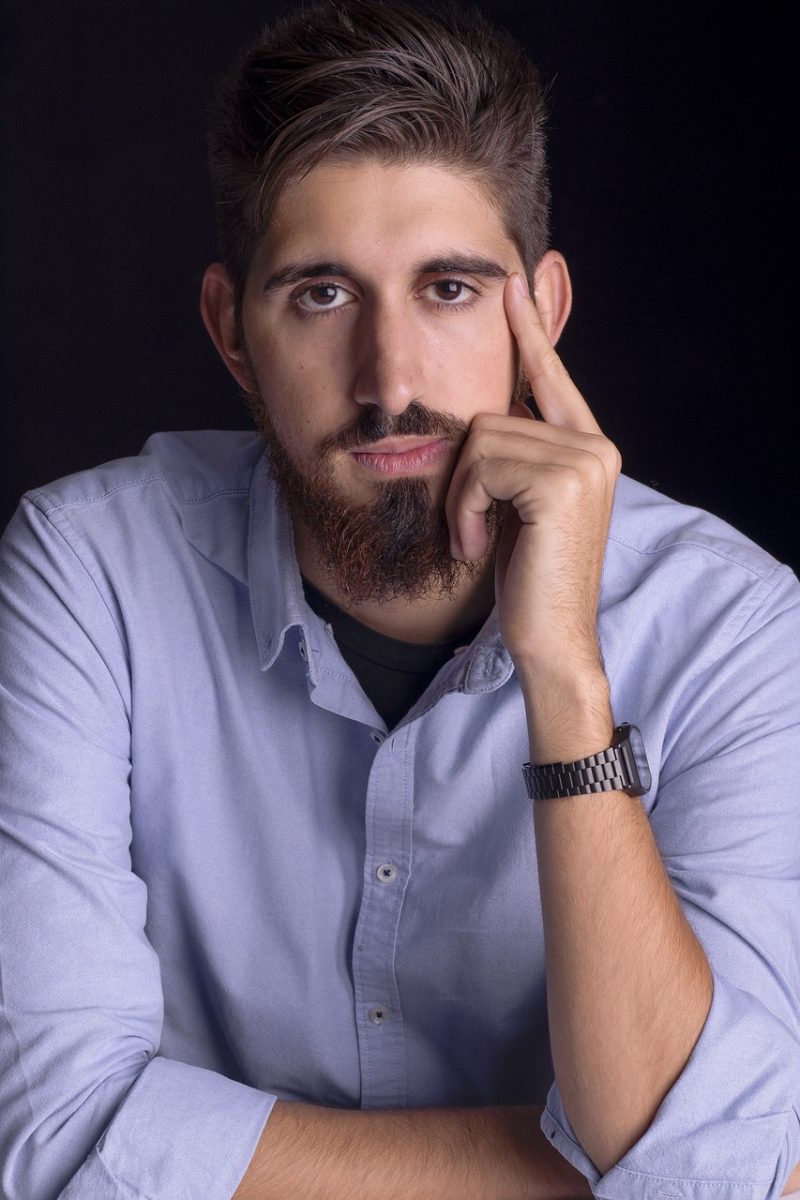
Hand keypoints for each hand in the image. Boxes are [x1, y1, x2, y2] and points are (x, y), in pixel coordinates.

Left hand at [445, 272, 620, 678]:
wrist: (549, 640)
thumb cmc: (526, 578)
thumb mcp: (516, 507)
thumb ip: (513, 457)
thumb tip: (479, 414)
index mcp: (588, 447)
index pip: (550, 376)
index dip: (530, 329)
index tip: (513, 280)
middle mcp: (595, 444)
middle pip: (491, 414)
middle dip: (465, 476)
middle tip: (476, 528)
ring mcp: (585, 459)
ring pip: (480, 439)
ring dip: (462, 498)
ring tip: (481, 539)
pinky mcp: (564, 481)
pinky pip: (480, 466)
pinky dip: (466, 509)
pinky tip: (483, 546)